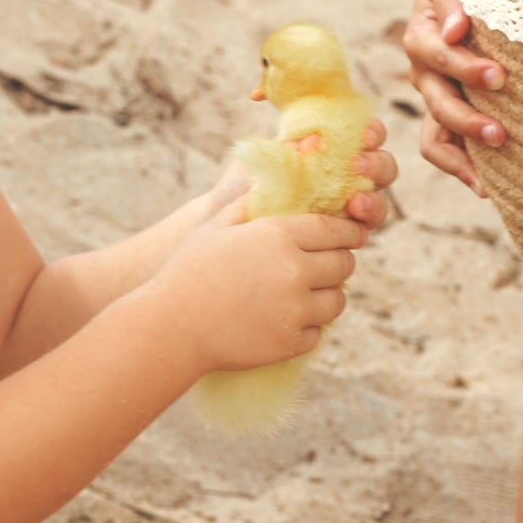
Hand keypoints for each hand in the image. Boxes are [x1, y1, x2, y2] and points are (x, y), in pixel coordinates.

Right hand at [154, 204, 365, 375]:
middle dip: (339, 262)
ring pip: (337, 300)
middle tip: (327, 265)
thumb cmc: (189, 270)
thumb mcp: (217, 224)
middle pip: (344, 264)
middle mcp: (295, 271)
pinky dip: (307, 327)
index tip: (351, 236)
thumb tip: (274, 180)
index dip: (348, 232)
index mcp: (280, 235)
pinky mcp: (291, 342)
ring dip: (327, 295)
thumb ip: (251, 202)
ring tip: (309, 294)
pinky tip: (287, 319)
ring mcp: (296, 310)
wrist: (172, 327)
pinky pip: (317, 332)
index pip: (336, 230)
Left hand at [201, 118, 397, 232]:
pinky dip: (363, 226)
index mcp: (330, 151)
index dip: (372, 132)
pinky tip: (351, 225)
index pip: (363, 135)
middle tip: (357, 168)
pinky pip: (362, 231)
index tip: (363, 136)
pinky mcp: (340, 239)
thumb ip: (288, 151)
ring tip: (356, 204)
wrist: (223, 228)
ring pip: (379, 202)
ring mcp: (346, 210)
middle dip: (377, 165)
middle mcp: (344, 178)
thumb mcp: (260, 163)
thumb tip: (314, 138)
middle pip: (382, 167)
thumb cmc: (242, 188)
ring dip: (375, 200)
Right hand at [401, 0, 505, 194]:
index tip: (498, 76)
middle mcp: (423, 75)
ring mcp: (435, 100)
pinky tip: (488, 188)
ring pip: (436, 140)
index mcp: (421, 40)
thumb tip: (457, 28)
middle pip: (439, 106)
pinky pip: (446, 149)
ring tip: (490, 180)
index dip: (466, 68)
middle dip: (469, 122)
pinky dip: (464, 169)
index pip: (440, 59)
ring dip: (463, 159)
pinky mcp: (447, 116)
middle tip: (501, 134)